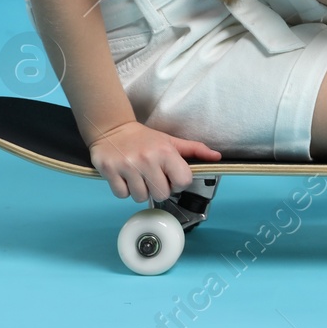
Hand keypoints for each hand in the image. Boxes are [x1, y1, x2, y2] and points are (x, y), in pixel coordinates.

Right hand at [86, 120, 221, 202]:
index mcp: (165, 152)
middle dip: (158, 189)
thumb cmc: (145, 139)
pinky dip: (124, 190)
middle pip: (161, 194)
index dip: (178, 183)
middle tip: (152, 177)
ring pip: (140, 198)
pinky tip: (125, 177)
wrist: (113, 129)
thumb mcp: (171, 141)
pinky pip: (122, 195)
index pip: (183, 182)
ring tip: (138, 176)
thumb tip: (217, 157)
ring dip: (140, 191)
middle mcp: (147, 159)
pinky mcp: (109, 171)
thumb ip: (196, 150)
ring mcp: (127, 166)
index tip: (171, 177)